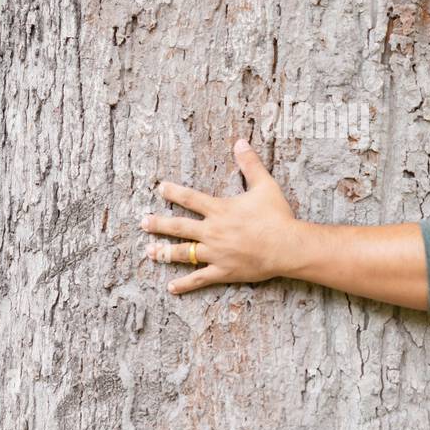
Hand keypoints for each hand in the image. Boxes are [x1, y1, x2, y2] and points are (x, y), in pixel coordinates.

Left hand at [140, 138, 299, 294]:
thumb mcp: (265, 185)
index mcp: (220, 210)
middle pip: (179, 227)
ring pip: (183, 253)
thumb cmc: (277, 216)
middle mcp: (212, 231)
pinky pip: (199, 278)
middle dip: (159, 224)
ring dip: (165, 252)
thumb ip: (250, 164)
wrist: (286, 246)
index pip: (190, 199)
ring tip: (149, 252)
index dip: (173, 192)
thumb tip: (241, 142)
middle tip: (143, 222)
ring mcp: (216, 253)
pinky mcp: (223, 271)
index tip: (160, 188)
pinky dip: (184, 284)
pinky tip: (171, 287)